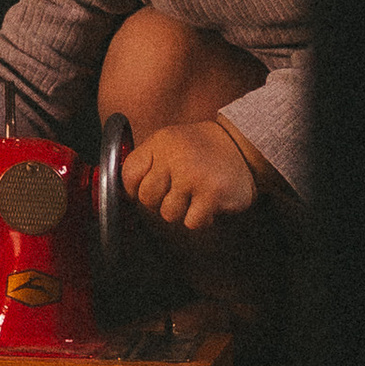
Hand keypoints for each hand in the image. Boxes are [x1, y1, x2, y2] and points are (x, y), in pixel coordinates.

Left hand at [123, 117, 260, 231]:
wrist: (242, 146)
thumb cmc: (200, 149)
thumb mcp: (168, 142)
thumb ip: (145, 161)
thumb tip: (122, 191)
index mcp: (160, 143)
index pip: (128, 175)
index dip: (134, 188)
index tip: (148, 189)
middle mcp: (174, 158)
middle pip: (146, 198)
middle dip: (160, 200)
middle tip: (178, 191)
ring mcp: (193, 176)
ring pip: (168, 214)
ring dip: (181, 210)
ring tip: (195, 194)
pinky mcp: (212, 195)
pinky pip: (190, 223)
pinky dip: (200, 218)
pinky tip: (208, 202)